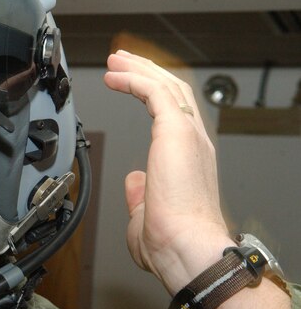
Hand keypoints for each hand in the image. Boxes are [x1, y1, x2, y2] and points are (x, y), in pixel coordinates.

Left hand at [103, 50, 231, 292]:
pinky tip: (114, 76)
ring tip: (116, 60)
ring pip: (165, 86)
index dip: (151, 95)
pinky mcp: (176, 131)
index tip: (131, 84)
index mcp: (187, 162)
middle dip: (145, 73)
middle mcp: (193, 144)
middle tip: (122, 62)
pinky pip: (153, 92)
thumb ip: (139, 195)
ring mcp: (187, 136)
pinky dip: (134, 79)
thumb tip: (134, 182)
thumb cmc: (170, 243)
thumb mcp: (145, 214)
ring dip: (139, 69)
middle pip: (172, 93)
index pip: (172, 116)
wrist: (185, 248)